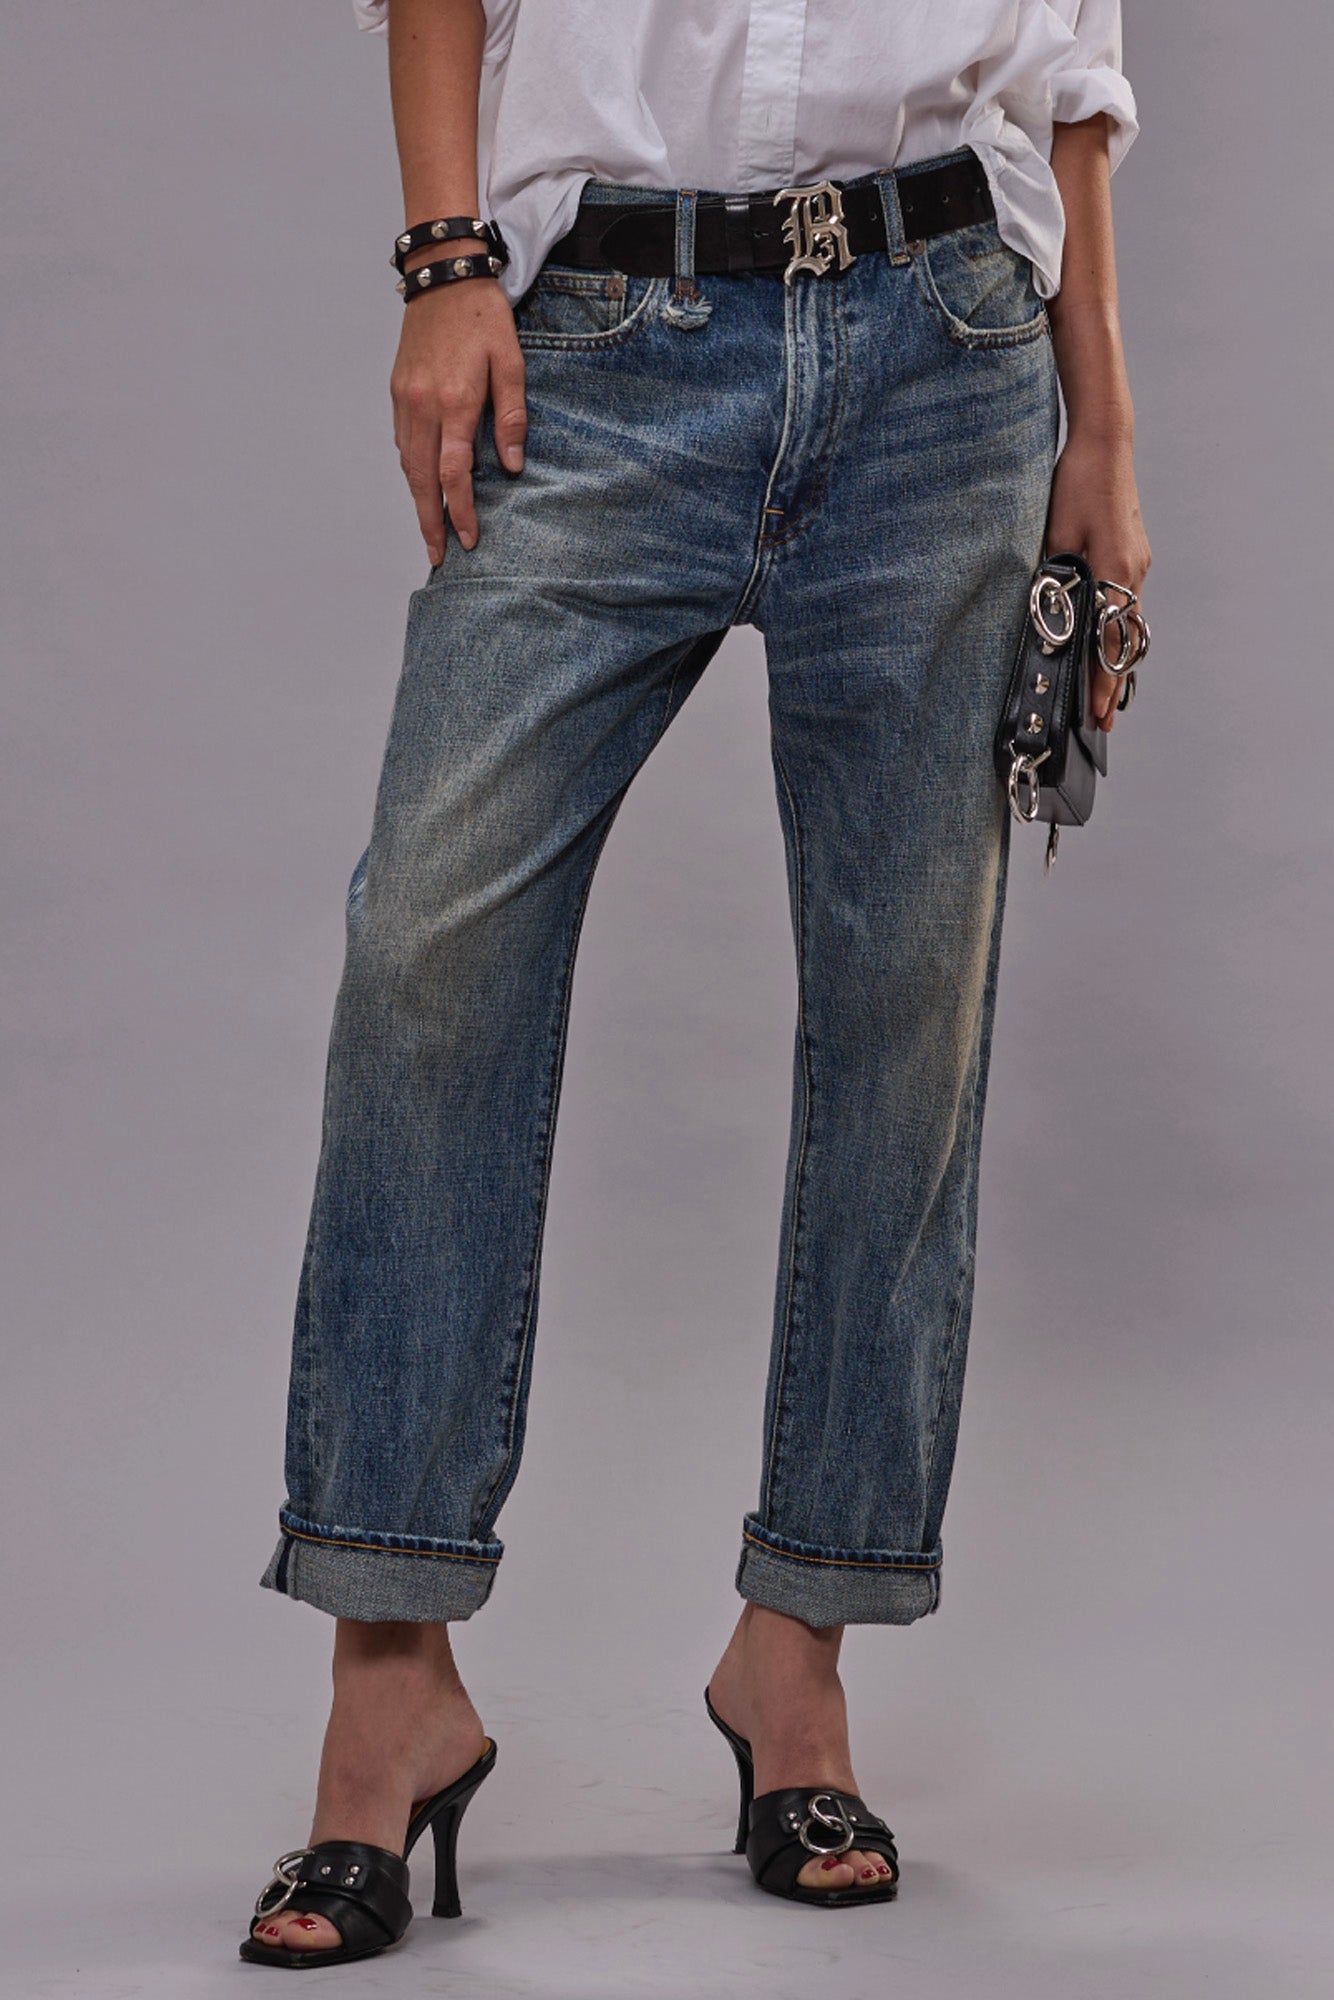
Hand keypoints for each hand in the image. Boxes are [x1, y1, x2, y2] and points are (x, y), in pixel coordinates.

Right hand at [390, 261, 527, 563]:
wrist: (443, 277)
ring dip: (418, 500)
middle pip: (422, 480)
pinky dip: (411, 470)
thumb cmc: (484, 318)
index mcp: (455, 403)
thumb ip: (512, 417)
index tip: (468, 539)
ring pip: (408, 464)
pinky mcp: (398, 391)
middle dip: (430, 521)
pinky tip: (421, 484)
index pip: (454, 475)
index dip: (461, 512)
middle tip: (438, 555)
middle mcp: (423, 406)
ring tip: (430, 528)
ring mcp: (406, 399)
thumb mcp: (512, 364)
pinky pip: (402, 442)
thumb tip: (513, 467)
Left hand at [1045, 428, 1151, 732]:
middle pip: (1125, 643)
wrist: (1104, 444)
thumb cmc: (1075, 483)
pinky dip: (1116, 634)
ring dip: (1116, 663)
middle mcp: (1133, 572)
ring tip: (1106, 696)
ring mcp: (1136, 564)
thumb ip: (1054, 577)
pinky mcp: (1132, 556)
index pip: (1110, 641)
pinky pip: (1127, 606)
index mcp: (1115, 570)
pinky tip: (1105, 648)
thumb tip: (1046, 617)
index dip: (1103, 682)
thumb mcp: (1054, 532)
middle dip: (1113, 685)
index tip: (1098, 715)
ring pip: (1129, 626)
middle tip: (1103, 722)